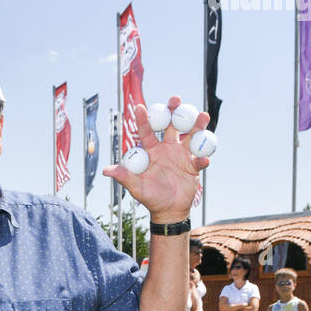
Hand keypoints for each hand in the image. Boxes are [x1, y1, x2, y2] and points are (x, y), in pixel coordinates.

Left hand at [103, 96, 210, 222]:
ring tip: (203, 116)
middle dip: (174, 110)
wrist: (168, 210)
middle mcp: (167, 148)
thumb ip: (124, 177)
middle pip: (172, 125)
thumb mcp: (136, 187)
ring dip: (197, 126)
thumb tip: (106, 171)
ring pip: (190, 136)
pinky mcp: (193, 166)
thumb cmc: (150, 197)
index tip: (140, 107)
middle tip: (176, 99)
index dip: (144, 119)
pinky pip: (199, 159)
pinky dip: (202, 159)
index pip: (147, 131)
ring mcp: (182, 155)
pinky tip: (204, 160)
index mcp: (152, 151)